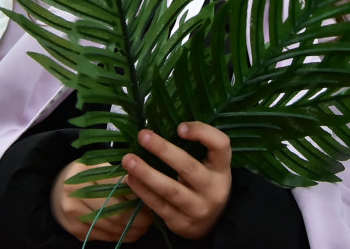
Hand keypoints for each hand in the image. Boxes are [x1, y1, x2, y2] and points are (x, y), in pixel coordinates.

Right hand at [51, 160, 153, 242]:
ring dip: (130, 230)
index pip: (117, 188)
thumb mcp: (99, 167)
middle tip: (150, 220)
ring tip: (143, 227)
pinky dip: (119, 236)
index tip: (151, 200)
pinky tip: (130, 233)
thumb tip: (147, 190)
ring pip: (110, 227)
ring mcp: (73, 213)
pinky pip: (102, 236)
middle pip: (114, 211)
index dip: (136, 197)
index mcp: (85, 172)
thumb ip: (119, 177)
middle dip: (136, 219)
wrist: (57, 189)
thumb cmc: (86, 176)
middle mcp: (75, 193)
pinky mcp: (74, 229)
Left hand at [122, 122, 231, 239]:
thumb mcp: (210, 165)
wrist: (212, 223)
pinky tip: (130, 178)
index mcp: (222, 168)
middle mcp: (213, 188)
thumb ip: (194, 149)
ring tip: (128, 160)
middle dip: (164, 150)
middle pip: (188, 167)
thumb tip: (160, 125)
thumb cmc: (204, 182)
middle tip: (143, 135)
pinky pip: (159, 205)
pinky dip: (143, 190)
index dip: (202, 133)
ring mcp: (197, 208)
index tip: (179, 127)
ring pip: (170, 189)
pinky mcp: (181, 223)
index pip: (220, 145)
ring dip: (146, 173)